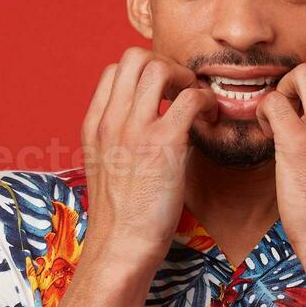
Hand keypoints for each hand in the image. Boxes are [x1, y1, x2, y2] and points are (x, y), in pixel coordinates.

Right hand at [81, 46, 217, 269]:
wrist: (119, 248)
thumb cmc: (121, 216)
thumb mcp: (106, 168)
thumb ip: (120, 139)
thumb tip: (151, 121)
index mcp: (95, 126)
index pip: (115, 70)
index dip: (144, 72)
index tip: (164, 93)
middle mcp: (110, 121)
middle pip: (135, 57)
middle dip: (165, 64)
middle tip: (182, 91)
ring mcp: (133, 131)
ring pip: (159, 67)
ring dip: (185, 77)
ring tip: (195, 102)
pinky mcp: (162, 145)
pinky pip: (189, 98)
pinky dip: (206, 100)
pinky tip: (210, 118)